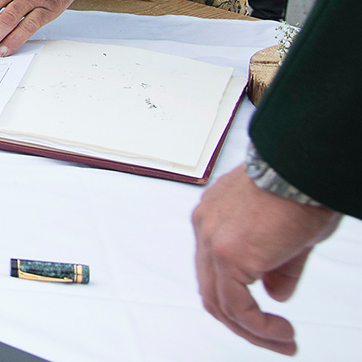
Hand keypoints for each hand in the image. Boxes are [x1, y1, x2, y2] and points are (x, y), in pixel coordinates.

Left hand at [192, 166, 340, 354]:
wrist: (304, 168)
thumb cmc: (301, 188)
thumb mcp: (288, 234)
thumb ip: (278, 266)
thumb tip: (274, 295)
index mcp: (214, 217)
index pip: (214, 269)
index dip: (238, 297)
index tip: (268, 314)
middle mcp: (205, 227)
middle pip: (211, 289)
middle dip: (243, 321)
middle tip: (276, 338)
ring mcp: (212, 242)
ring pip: (219, 302)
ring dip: (252, 331)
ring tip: (283, 341)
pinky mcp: (228, 256)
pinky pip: (235, 306)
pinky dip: (257, 327)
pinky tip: (280, 332)